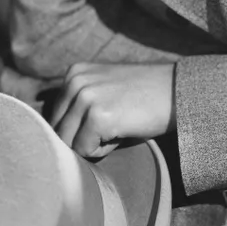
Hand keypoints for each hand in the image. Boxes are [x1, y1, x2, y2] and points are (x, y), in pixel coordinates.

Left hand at [49, 62, 176, 158]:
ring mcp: (86, 98)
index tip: (104, 120)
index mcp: (74, 73)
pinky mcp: (98, 117)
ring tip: (118, 127)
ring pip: (69, 144)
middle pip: (58, 132)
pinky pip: (86, 151)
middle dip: (82, 139)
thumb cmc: (142, 98)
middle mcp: (76, 81)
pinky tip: (123, 130)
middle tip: (113, 126)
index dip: (78, 129)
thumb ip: (77, 106)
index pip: (54, 118)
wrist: (177, 92)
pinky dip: (104, 150)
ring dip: (92, 145)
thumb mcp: (103, 90)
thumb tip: (49, 140)